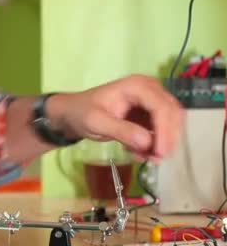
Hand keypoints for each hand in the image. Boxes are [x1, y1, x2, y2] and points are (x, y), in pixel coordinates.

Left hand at [48, 74, 183, 162]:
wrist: (74, 113)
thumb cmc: (82, 113)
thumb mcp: (96, 123)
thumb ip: (121, 131)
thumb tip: (147, 142)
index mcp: (136, 86)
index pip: (161, 107)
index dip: (165, 131)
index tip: (159, 153)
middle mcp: (149, 89)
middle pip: (172, 114)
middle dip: (167, 138)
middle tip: (155, 159)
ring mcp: (151, 100)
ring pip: (170, 123)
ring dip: (161, 143)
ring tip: (143, 157)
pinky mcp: (150, 113)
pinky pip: (162, 129)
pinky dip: (154, 143)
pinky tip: (138, 153)